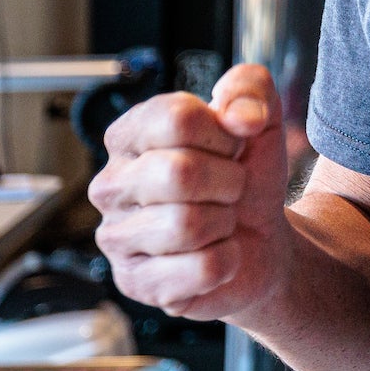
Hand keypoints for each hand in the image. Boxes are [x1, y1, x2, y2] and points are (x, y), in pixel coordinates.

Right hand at [89, 63, 291, 322]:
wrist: (260, 240)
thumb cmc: (244, 175)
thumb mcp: (258, 120)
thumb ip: (250, 88)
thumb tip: (241, 115)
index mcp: (129, 135)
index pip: (176, 117)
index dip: (224, 133)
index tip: (231, 146)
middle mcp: (109, 185)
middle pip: (179, 173)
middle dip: (228, 182)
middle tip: (230, 189)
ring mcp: (116, 238)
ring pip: (187, 225)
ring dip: (225, 223)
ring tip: (220, 221)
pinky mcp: (135, 283)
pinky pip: (201, 269)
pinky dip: (227, 261)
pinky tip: (217, 255)